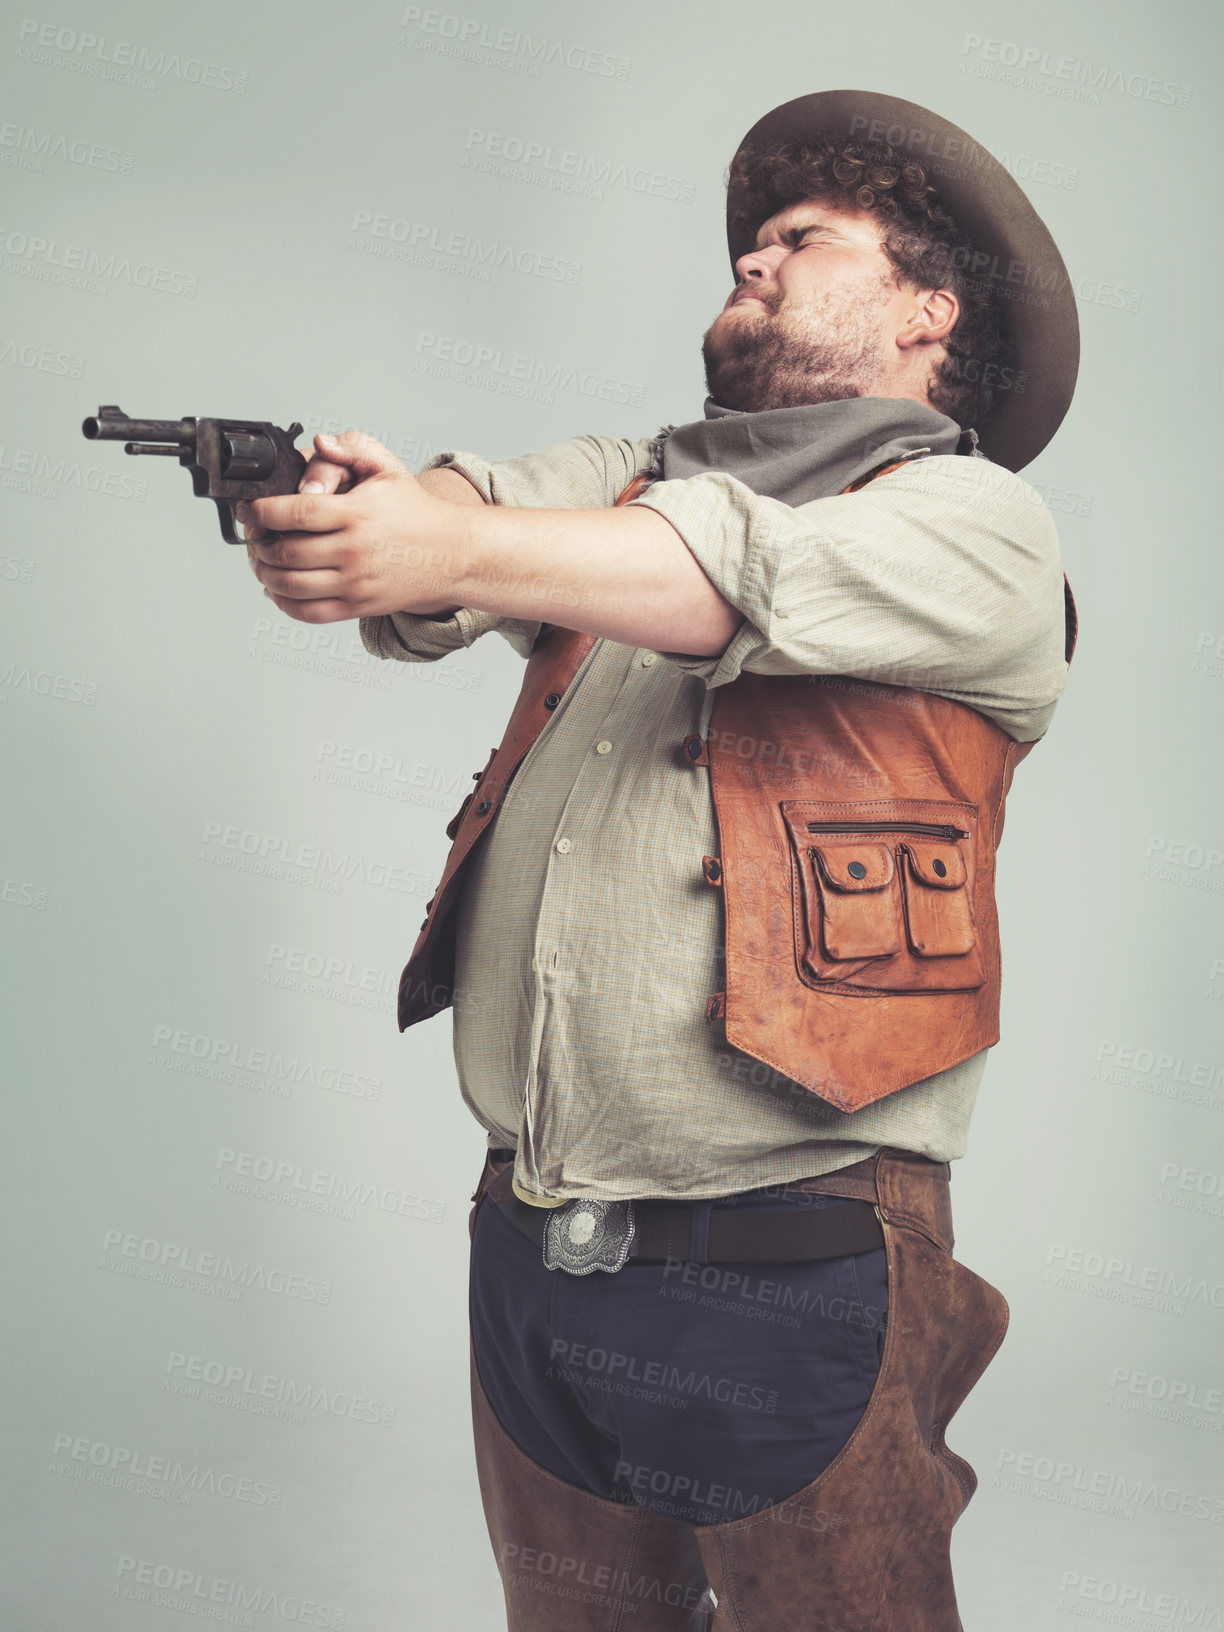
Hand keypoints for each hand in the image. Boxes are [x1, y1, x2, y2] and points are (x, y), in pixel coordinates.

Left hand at [241, 431, 471, 622]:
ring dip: (265, 574)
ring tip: (261, 562)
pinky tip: (277, 589)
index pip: (294, 513)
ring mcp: (356, 582)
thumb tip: (318, 442)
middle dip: (258, 544)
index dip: (261, 512)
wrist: (451, 554)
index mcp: (356, 514)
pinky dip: (284, 604)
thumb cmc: (415, 512)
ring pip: (292, 586)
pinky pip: (310, 612)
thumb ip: (351, 450)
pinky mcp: (359, 605)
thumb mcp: (388, 469)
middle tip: (254, 535)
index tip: (249, 509)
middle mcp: (354, 551)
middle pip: (286, 552)